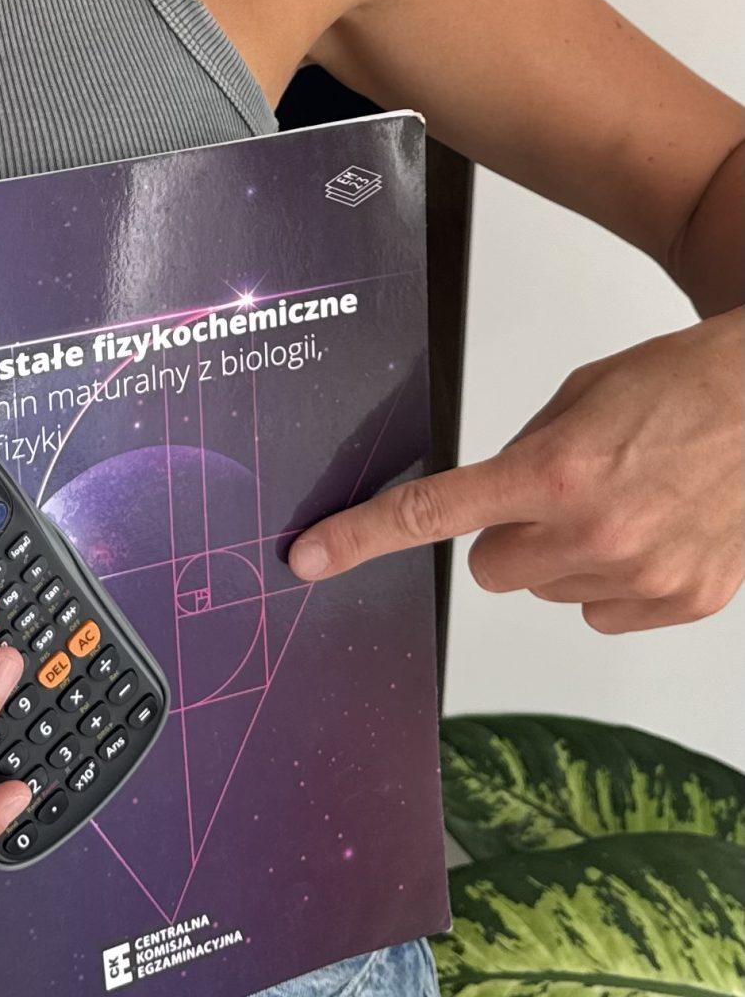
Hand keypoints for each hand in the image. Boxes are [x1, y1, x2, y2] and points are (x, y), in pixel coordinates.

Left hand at [285, 307, 744, 634]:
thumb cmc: (682, 385)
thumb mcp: (580, 396)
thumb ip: (522, 453)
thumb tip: (489, 502)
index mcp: (554, 471)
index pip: (435, 514)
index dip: (363, 537)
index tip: (312, 558)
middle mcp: (594, 532)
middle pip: (491, 567)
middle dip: (510, 533)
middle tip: (559, 492)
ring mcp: (641, 575)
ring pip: (547, 591)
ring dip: (566, 556)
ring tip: (623, 500)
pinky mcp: (682, 602)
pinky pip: (603, 611)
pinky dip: (614, 579)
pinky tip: (652, 530)